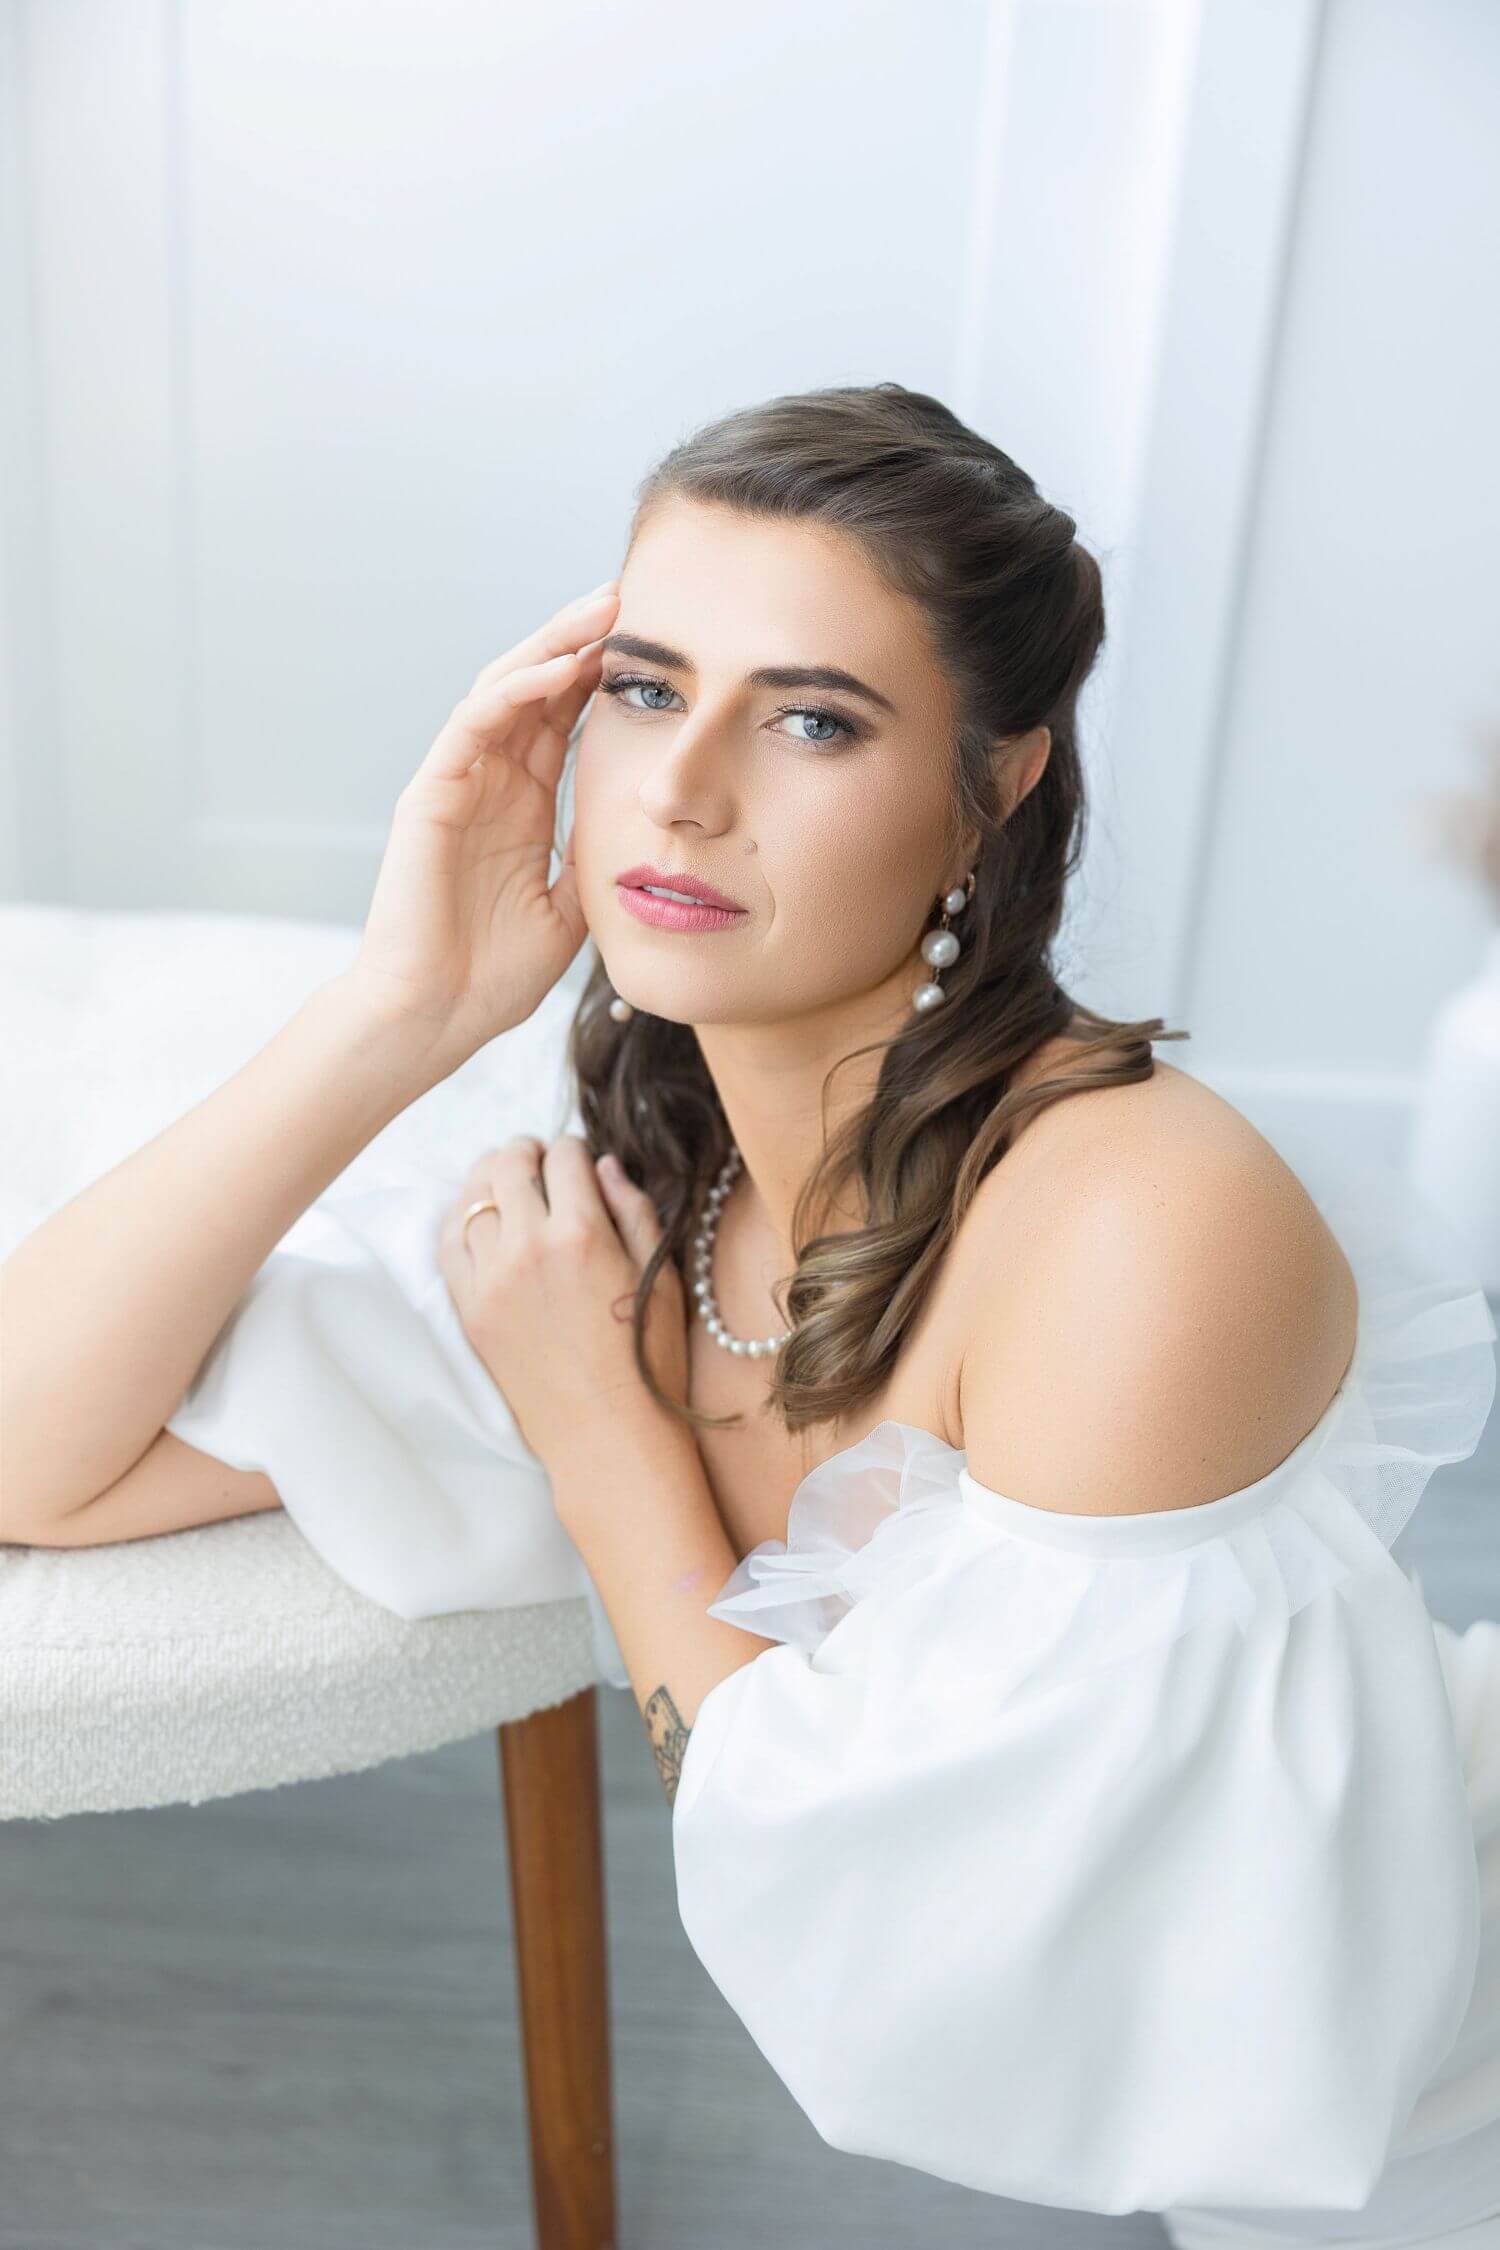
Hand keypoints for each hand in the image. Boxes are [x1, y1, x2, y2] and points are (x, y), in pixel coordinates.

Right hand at [341, 581, 620, 1077]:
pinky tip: (558, 667)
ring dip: (553, 644)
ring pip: (505, 688)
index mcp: (525, 803)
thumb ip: (598, 861)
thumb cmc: (493, 978)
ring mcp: (457, 782)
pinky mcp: (430, 793)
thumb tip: (648, 833)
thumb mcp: (572, 911)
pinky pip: (474, 722)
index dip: (606, 678)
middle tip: (631, 595)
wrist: (434, 1019)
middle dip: (582, 638)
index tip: (660, 644)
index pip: (567, 719)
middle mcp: (491, 782)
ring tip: (602, 609)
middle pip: (538, 687)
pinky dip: (515, 689)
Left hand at [437, 1133, 690, 1473]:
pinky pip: (447, 1243)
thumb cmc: (646, 1359)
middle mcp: (529, 1247)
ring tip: (508, 1184)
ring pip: (472, 1197)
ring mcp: (491, 1279)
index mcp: (583, 1233)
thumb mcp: (660, 1276)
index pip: (565, 1155)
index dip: (575, 1150)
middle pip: (510, 1164)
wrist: (606, 1433)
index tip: (580, 1161)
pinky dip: (460, 1219)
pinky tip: (479, 1218)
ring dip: (491, 1180)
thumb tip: (604, 1165)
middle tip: (539, 1161)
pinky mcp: (469, 1309)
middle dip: (528, 1152)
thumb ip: (633, 1210)